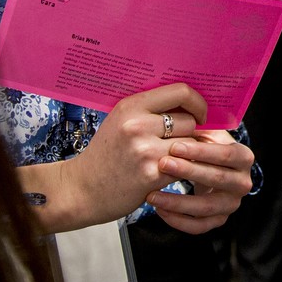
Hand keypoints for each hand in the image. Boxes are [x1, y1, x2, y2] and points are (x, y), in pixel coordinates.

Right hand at [45, 82, 210, 229]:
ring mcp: (145, 150)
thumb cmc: (105, 155)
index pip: (180, 92)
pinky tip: (167, 173)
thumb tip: (192, 105)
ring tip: (172, 158)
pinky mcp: (152, 174)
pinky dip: (180, 170)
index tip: (200, 114)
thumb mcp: (120, 122)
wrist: (81, 190)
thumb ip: (150, 111)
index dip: (197, 102)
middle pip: (189, 121)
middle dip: (189, 133)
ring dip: (187, 153)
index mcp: (131, 106)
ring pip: (190, 145)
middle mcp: (137, 125)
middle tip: (179, 142)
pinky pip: (184, 167)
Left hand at [150, 127, 255, 232]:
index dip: (202, 151)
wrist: (208, 170)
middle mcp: (242, 182)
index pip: (227, 154)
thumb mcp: (205, 135)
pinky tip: (160, 209)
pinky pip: (199, 226)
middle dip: (188, 171)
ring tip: (152, 195)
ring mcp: (231, 204)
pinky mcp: (219, 220)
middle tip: (162, 164)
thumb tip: (178, 113)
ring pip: (206, 207)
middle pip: (218, 178)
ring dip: (177, 201)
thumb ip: (196, 129)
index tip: (175, 146)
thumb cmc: (202, 148)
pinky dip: (177, 220)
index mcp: (243, 157)